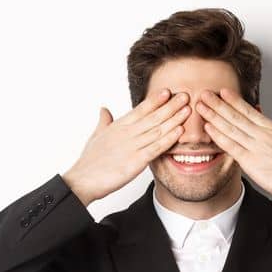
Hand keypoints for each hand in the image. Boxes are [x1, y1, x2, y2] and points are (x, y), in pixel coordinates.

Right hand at [62, 88, 190, 205]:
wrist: (83, 180)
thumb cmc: (90, 160)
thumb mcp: (96, 136)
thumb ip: (104, 121)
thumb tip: (104, 109)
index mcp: (118, 126)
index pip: (140, 110)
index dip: (155, 100)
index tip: (168, 91)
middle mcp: (127, 133)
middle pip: (153, 116)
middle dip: (170, 106)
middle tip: (185, 95)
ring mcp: (132, 146)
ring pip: (157, 130)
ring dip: (174, 119)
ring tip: (188, 110)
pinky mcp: (136, 161)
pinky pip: (156, 148)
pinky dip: (168, 139)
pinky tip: (180, 132)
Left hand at [195, 88, 271, 211]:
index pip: (249, 110)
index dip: (234, 100)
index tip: (223, 91)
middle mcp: (262, 135)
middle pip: (236, 116)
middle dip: (218, 104)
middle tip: (204, 93)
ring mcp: (255, 147)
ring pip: (230, 128)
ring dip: (214, 116)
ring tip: (201, 107)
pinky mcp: (250, 161)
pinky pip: (231, 146)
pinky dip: (219, 136)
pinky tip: (209, 128)